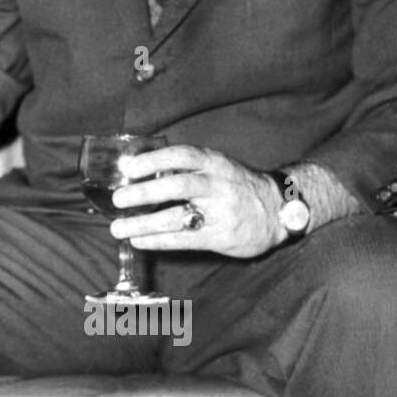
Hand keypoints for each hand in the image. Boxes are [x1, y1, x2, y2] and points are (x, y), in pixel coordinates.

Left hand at [107, 145, 283, 257]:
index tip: (128, 167)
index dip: (153, 160)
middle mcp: (219, 185)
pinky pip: (184, 240)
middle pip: (178, 186)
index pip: (182, 156)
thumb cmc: (235, 185)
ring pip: (178, 217)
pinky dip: (158, 241)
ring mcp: (221, 212)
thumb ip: (184, 166)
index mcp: (215, 163)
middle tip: (118, 199)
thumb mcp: (216, 166)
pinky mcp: (222, 236)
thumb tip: (134, 166)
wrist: (279, 210)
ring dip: (144, 224)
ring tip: (118, 228)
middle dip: (144, 193)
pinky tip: (139, 241)